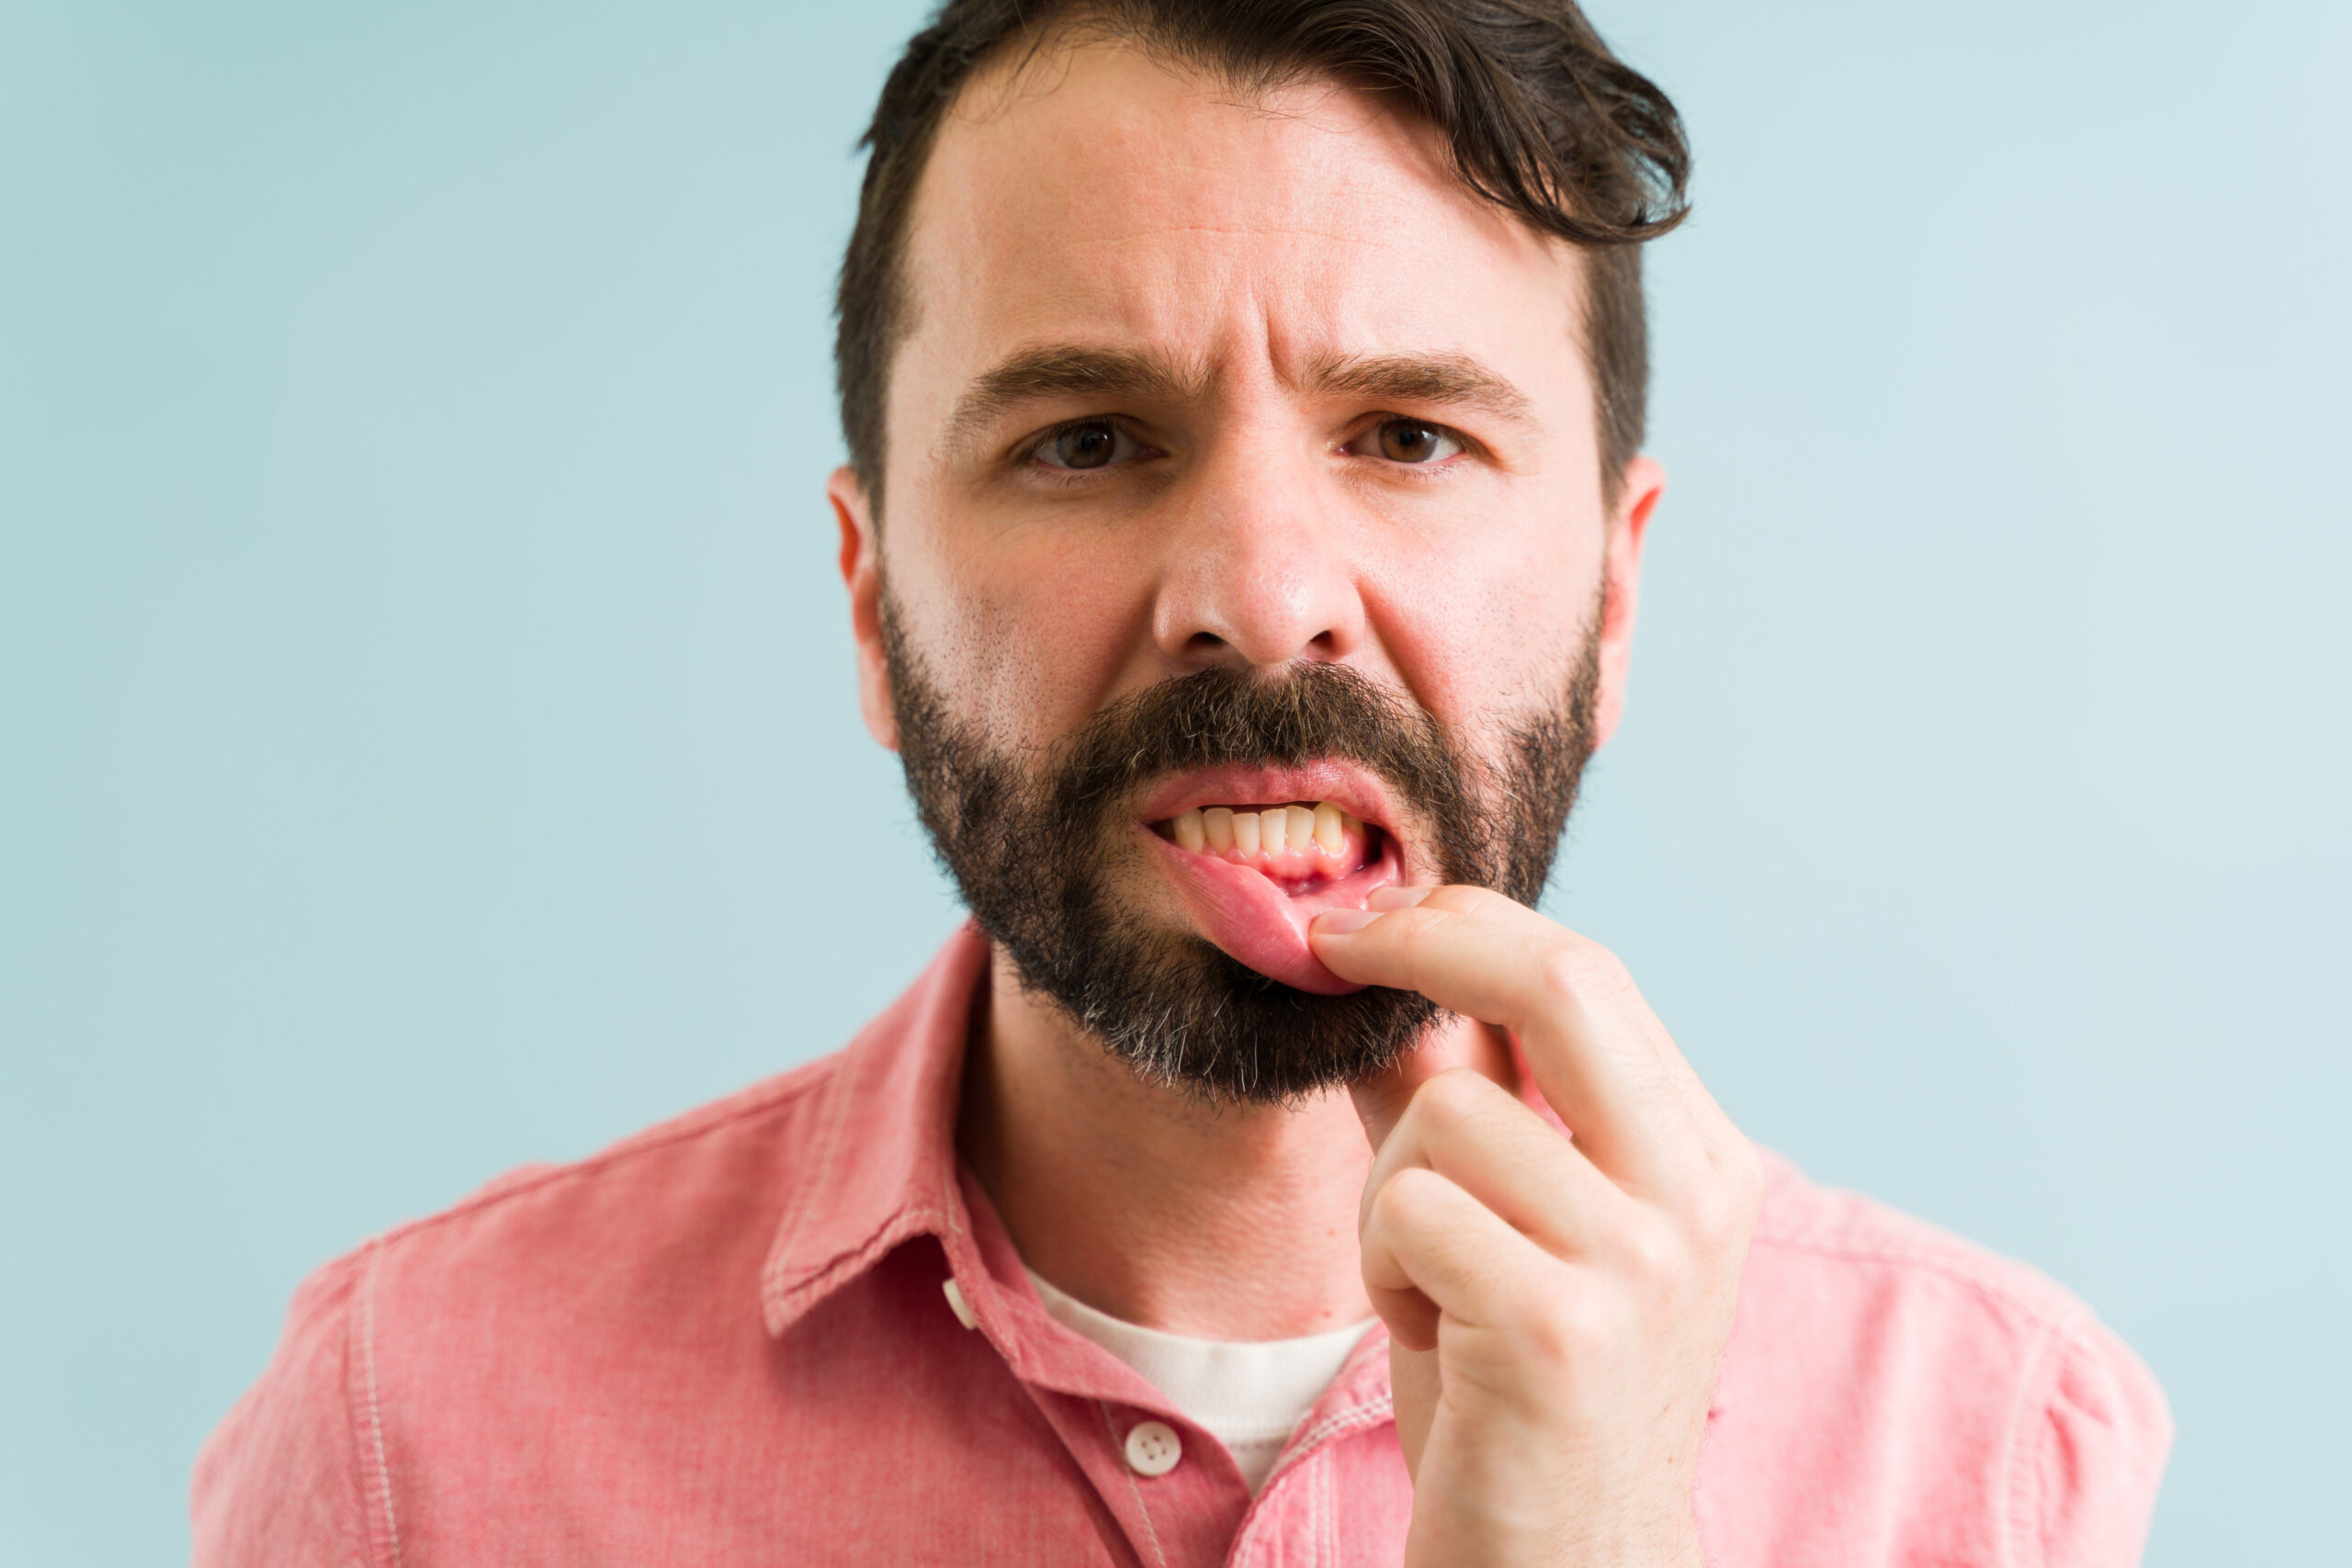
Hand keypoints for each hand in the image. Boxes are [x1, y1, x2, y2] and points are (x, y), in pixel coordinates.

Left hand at [1310, 885, 1759, 1567]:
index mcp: (1701, 1158)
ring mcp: (1640, 1264)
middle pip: (1557, 984)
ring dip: (1388, 1193)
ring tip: (1428, 1283)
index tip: (1366, 918)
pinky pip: (1409, 1209)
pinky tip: (1431, 1335)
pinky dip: (1382, 1267)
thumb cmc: (1520, 1390)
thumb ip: (1461, 1103)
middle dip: (1423, 940)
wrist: (1568, 1564)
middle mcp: (1696, 1197)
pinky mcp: (1559, 1330)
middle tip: (1333, 944)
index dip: (1463, 922)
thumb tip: (1378, 977)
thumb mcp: (1506, 1225)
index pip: (1589, 976)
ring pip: (1446, 1113)